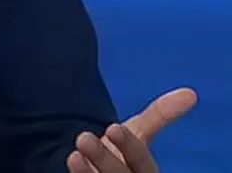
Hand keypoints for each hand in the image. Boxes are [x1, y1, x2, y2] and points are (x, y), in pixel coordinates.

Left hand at [67, 87, 197, 171]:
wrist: (96, 170)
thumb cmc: (120, 152)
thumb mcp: (138, 132)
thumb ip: (159, 115)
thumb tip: (191, 92)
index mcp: (145, 170)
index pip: (142, 161)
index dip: (130, 146)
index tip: (112, 127)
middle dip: (104, 158)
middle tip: (83, 138)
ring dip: (87, 172)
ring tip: (73, 155)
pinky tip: (67, 165)